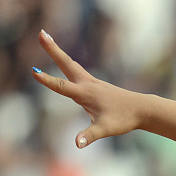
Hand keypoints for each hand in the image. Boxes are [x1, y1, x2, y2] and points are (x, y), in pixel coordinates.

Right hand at [31, 30, 141, 148]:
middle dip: (52, 49)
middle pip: (66, 63)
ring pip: (71, 64)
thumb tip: (77, 144)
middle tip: (40, 32)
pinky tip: (66, 62)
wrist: (143, 109)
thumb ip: (90, 136)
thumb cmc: (124, 119)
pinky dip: (68, 62)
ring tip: (46, 38)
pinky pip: (78, 70)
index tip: (33, 71)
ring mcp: (93, 82)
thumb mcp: (106, 130)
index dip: (47, 81)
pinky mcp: (97, 84)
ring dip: (58, 52)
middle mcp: (88, 84)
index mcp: (86, 94)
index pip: (62, 87)